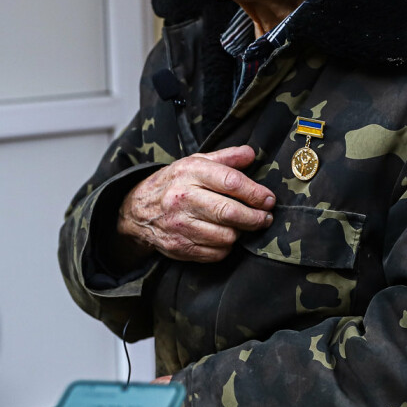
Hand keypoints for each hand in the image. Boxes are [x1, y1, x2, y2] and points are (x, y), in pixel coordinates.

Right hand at [116, 145, 274, 262]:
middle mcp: (183, 198)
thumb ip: (225, 158)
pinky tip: (224, 236)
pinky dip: (226, 247)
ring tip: (241, 225)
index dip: (256, 193)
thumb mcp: (196, 162)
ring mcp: (180, 225)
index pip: (231, 182)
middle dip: (255, 217)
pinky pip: (216, 253)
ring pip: (225, 236)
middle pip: (229, 212)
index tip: (269, 199)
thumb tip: (251, 154)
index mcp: (190, 173)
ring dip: (240, 233)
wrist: (137, 210)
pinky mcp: (179, 247)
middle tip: (266, 217)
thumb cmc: (174, 183)